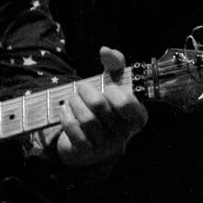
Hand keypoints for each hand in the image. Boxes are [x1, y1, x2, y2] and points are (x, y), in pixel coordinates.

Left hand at [55, 46, 147, 167]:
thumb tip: (105, 50)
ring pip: (85, 118)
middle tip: (81, 88)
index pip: (125, 103)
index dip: (112, 90)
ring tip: (72, 99)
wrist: (90, 137)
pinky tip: (65, 110)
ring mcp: (106, 146)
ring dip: (74, 103)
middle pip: (99, 106)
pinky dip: (65, 115)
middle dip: (85, 91)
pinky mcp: (87, 152)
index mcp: (137, 118)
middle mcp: (124, 134)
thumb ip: (115, 63)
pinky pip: (73, 129)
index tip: (108, 87)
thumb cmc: (106, 104)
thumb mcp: (114, 82)